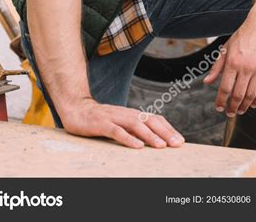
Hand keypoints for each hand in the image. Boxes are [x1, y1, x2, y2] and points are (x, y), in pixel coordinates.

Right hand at [59, 97, 185, 149]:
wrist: (75, 109)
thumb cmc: (99, 119)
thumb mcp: (119, 123)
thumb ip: (133, 129)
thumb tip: (152, 140)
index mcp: (132, 114)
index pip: (154, 119)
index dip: (168, 129)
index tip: (179, 141)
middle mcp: (125, 113)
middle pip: (149, 121)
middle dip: (165, 132)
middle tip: (177, 144)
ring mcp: (113, 118)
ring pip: (135, 125)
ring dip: (150, 135)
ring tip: (161, 146)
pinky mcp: (101, 124)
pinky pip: (116, 131)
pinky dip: (128, 138)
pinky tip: (137, 146)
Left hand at [203, 14, 255, 116]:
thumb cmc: (242, 37)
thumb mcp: (225, 49)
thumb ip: (216, 67)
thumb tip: (206, 82)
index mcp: (232, 62)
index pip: (225, 87)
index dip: (221, 100)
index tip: (219, 108)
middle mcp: (245, 68)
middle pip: (238, 94)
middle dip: (232, 107)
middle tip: (229, 113)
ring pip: (251, 95)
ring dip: (245, 106)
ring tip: (240, 110)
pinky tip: (253, 104)